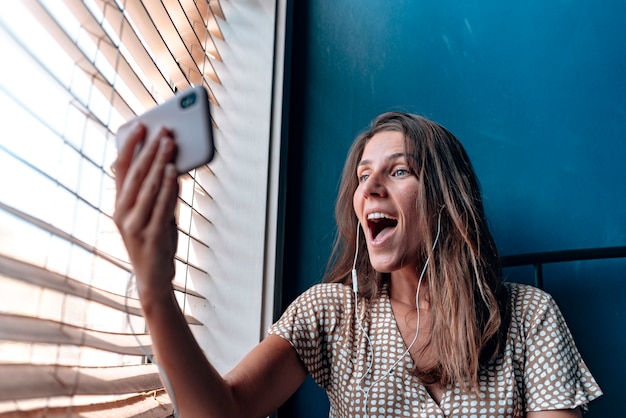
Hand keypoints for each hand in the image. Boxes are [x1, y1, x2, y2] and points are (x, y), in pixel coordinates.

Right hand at [113, 123, 178, 305]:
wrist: (153, 280)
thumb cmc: (154, 242)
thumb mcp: (151, 214)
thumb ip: (158, 192)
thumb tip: (171, 163)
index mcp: (119, 205)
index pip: (122, 169)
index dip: (130, 146)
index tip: (140, 126)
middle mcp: (122, 213)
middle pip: (137, 175)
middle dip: (151, 150)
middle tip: (163, 130)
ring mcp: (135, 225)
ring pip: (149, 187)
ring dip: (161, 163)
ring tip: (170, 144)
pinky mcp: (151, 235)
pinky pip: (161, 206)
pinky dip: (168, 187)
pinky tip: (175, 172)